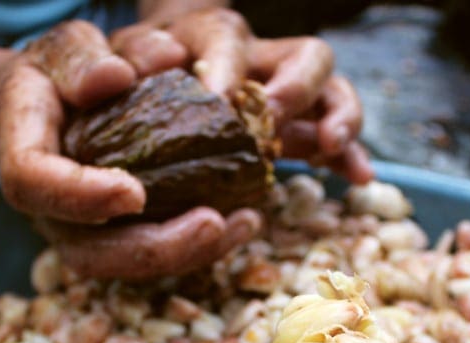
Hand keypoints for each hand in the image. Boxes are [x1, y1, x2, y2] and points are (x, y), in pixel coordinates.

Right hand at [0, 21, 261, 278]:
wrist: (50, 107)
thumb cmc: (60, 74)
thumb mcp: (65, 48)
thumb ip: (81, 59)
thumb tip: (114, 77)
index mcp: (24, 152)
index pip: (34, 182)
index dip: (80, 195)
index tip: (133, 192)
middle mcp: (47, 207)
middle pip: (86, 251)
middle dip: (153, 248)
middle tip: (213, 223)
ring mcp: (79, 232)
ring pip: (124, 265)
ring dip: (188, 254)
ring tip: (244, 224)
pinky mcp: (113, 241)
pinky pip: (151, 258)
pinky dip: (198, 247)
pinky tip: (241, 222)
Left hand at [111, 8, 373, 183]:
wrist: (144, 78)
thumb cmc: (127, 74)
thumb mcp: (110, 62)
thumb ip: (114, 63)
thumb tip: (120, 75)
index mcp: (209, 37)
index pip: (227, 38)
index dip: (227, 66)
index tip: (220, 98)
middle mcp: (258, 59)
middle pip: (305, 55)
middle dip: (297, 87)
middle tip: (274, 118)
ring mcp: (283, 91)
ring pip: (332, 88)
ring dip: (339, 116)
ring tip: (331, 145)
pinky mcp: (294, 124)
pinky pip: (333, 134)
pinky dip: (348, 153)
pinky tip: (358, 178)